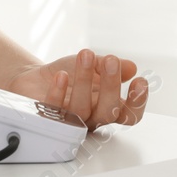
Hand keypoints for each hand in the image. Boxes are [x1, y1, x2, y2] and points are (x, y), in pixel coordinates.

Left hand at [6, 49, 148, 131]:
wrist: (36, 79)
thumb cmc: (69, 75)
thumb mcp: (92, 65)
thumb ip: (110, 66)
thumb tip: (131, 67)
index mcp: (107, 107)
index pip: (129, 115)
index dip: (137, 103)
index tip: (140, 81)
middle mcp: (91, 117)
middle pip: (108, 112)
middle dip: (111, 85)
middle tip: (111, 61)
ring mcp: (70, 120)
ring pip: (81, 110)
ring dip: (84, 81)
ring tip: (85, 55)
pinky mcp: (48, 118)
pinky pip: (55, 110)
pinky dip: (58, 92)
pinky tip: (61, 76)